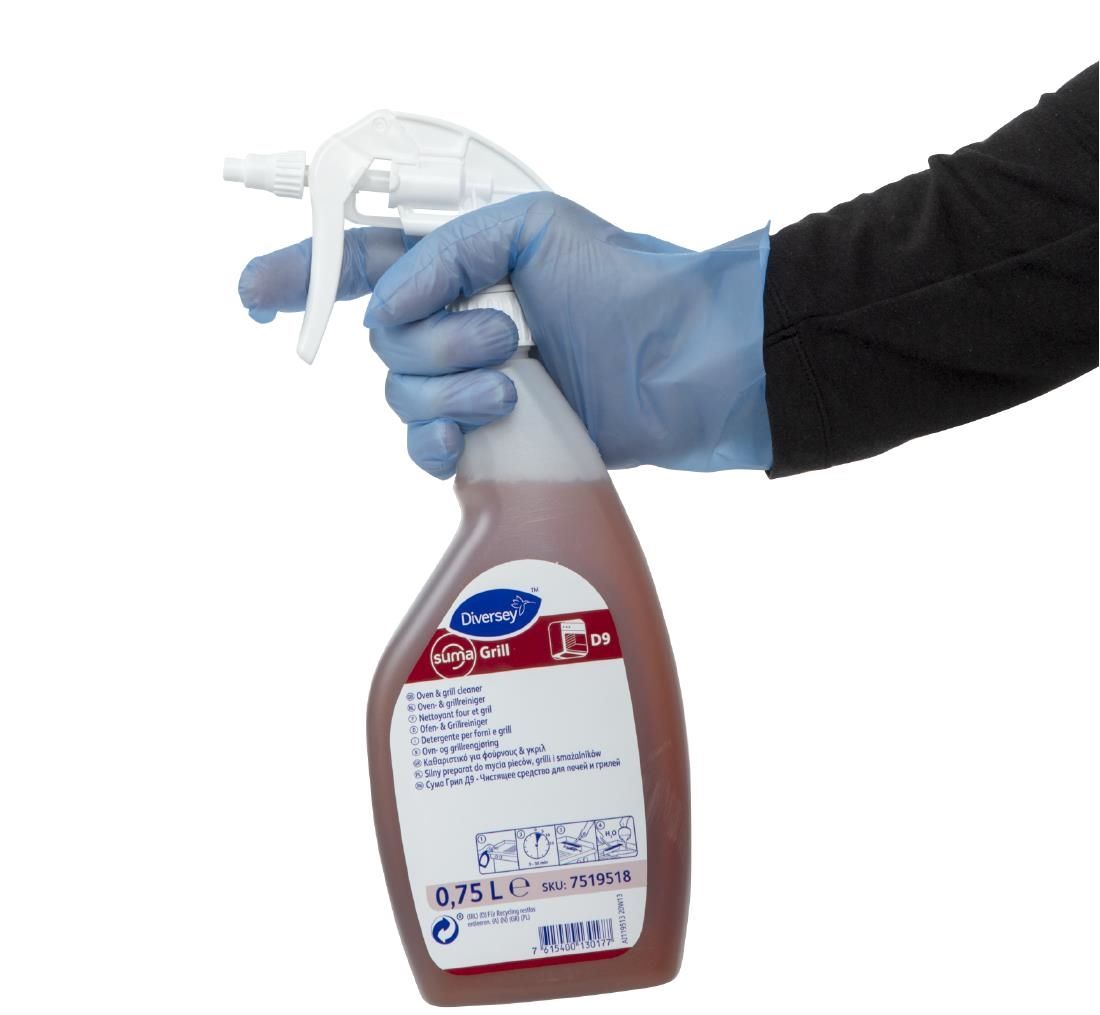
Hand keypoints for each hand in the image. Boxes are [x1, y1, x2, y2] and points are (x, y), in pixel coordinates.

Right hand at [238, 194, 771, 476]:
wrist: (685, 365)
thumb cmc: (626, 284)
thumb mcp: (533, 228)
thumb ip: (446, 252)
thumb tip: (391, 301)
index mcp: (463, 264)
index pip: (363, 263)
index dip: (303, 275)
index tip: (252, 294)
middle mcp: (459, 321)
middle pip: (382, 339)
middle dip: (432, 341)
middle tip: (503, 336)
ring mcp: (473, 384)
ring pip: (401, 395)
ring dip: (450, 390)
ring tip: (514, 384)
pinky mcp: (493, 438)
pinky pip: (426, 448)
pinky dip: (437, 443)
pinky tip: (469, 438)